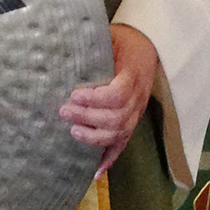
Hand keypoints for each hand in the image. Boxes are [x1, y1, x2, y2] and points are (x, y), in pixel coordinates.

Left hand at [60, 24, 157, 174]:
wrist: (146, 46)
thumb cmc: (123, 42)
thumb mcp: (110, 37)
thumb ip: (93, 46)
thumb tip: (63, 44)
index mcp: (132, 76)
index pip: (117, 95)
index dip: (95, 99)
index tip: (74, 95)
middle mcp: (137, 98)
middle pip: (116, 118)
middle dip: (88, 118)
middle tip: (64, 111)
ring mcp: (136, 113)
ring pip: (119, 134)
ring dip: (94, 137)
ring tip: (73, 131)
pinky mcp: (133, 122)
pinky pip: (123, 145)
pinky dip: (110, 159)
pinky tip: (95, 172)